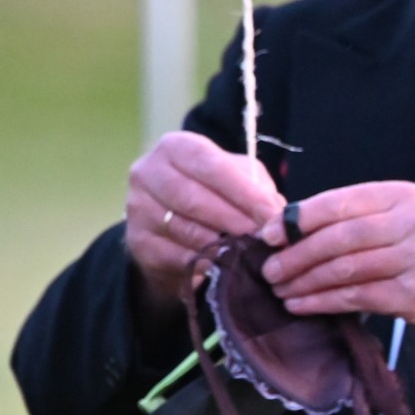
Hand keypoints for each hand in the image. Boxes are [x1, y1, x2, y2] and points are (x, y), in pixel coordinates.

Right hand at [125, 131, 283, 310]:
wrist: (168, 226)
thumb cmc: (211, 193)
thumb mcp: (234, 178)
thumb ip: (255, 187)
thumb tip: (276, 213)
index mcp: (175, 147)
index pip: (210, 165)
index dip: (243, 191)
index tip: (271, 214)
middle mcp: (148, 172)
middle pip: (194, 198)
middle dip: (234, 220)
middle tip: (264, 238)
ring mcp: (138, 208)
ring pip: (185, 230)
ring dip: (222, 245)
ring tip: (250, 254)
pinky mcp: (138, 242)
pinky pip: (176, 256)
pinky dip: (204, 264)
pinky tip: (226, 268)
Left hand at [260, 181, 414, 339]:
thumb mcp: (407, 217)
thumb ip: (361, 217)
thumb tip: (295, 226)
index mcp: (403, 196)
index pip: (340, 202)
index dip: (298, 219)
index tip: (269, 234)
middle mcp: (411, 223)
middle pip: (338, 238)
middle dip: (296, 255)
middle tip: (270, 269)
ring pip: (344, 269)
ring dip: (305, 281)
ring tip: (281, 289)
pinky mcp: (413, 294)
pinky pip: (357, 297)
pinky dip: (323, 302)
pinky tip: (303, 305)